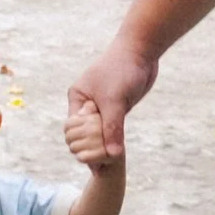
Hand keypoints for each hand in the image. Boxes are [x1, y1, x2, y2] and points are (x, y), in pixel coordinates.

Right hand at [66, 32, 155, 161]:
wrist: (141, 52)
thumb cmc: (122, 70)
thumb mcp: (115, 101)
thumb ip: (112, 128)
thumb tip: (112, 155)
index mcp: (78, 99)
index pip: (73, 130)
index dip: (84, 143)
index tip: (100, 149)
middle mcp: (86, 105)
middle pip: (82, 136)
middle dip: (92, 147)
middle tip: (106, 157)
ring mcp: (101, 108)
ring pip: (97, 135)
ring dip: (103, 146)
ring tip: (110, 162)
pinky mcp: (116, 109)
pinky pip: (110, 130)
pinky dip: (112, 141)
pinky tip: (117, 153)